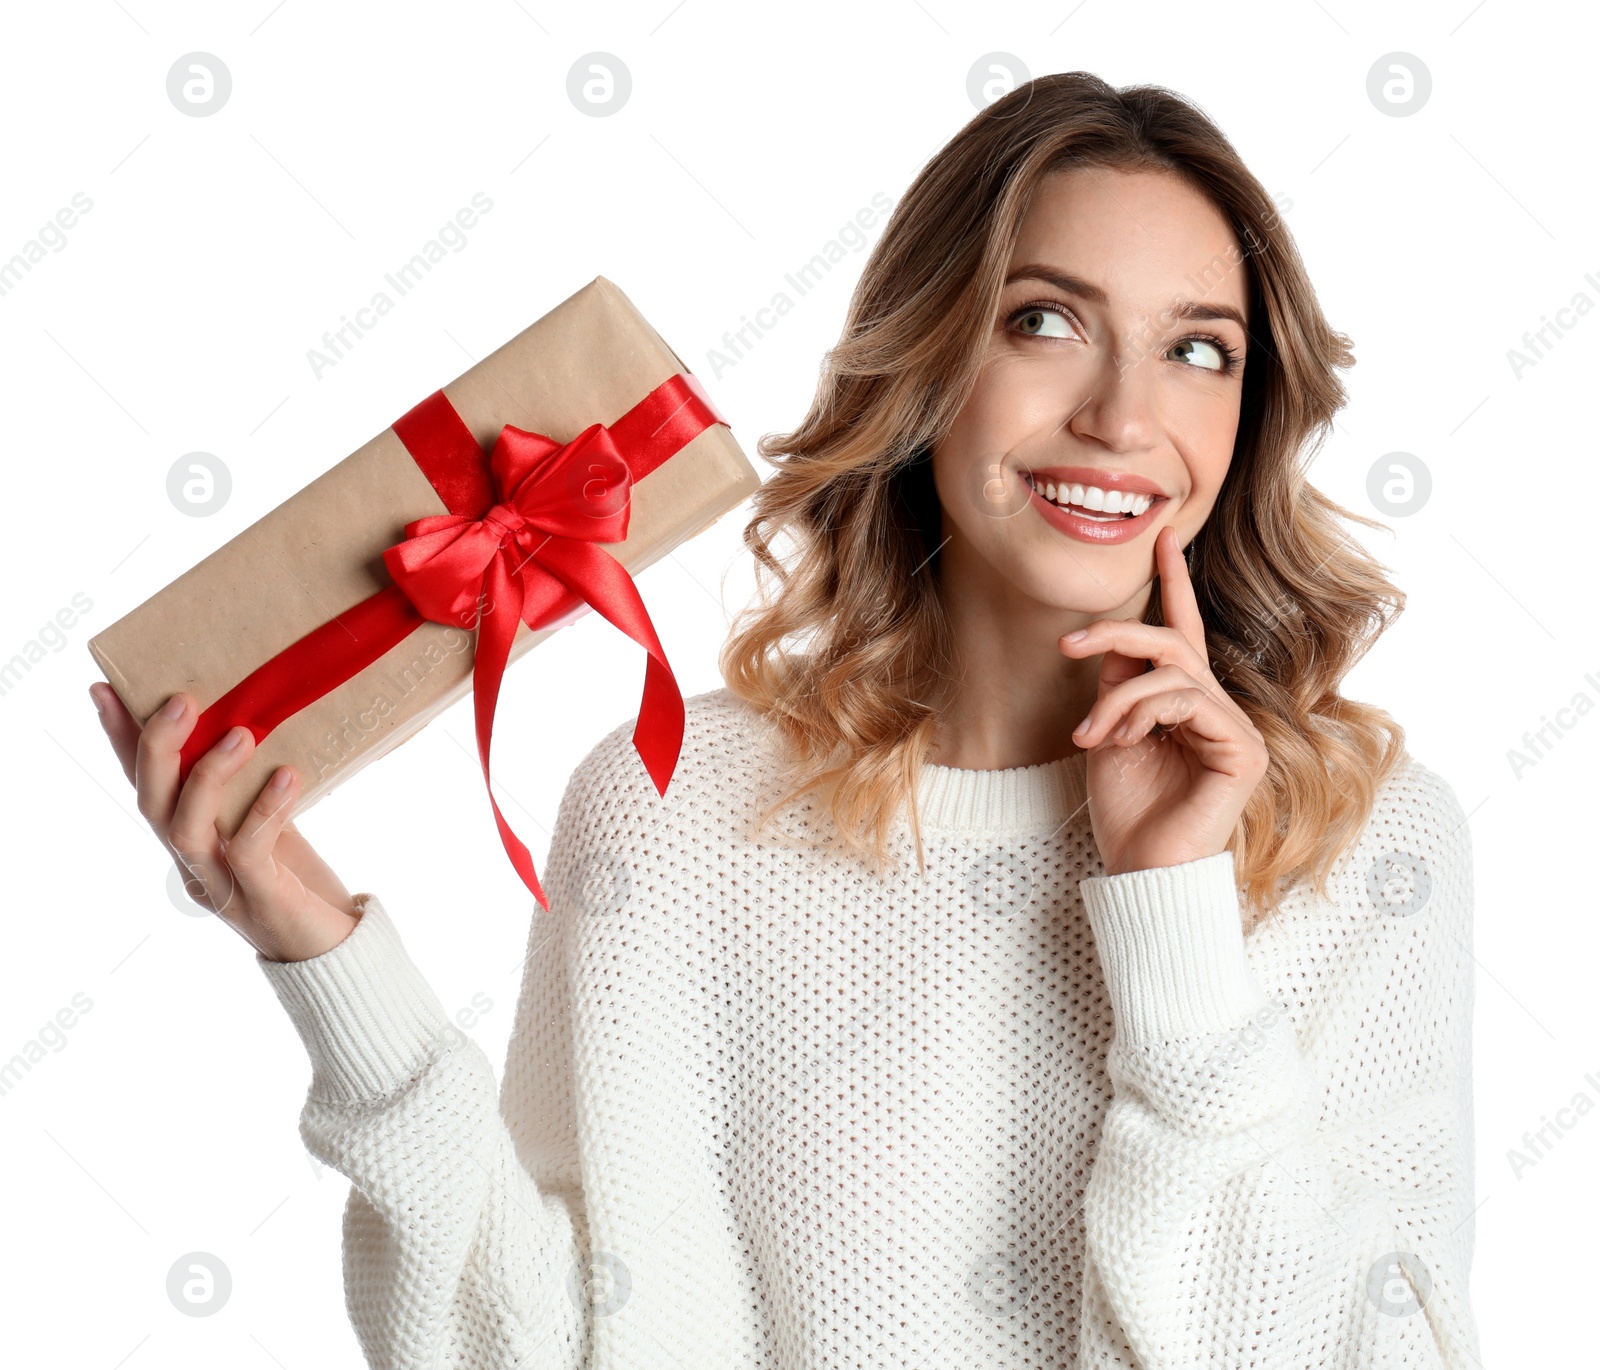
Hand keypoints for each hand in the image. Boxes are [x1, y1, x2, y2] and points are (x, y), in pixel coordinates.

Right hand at [90, 683, 360, 962]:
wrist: (333, 950)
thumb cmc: (299, 880)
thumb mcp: (268, 822)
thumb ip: (249, 787)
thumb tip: (249, 722)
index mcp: (190, 840)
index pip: (146, 785)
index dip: (122, 741)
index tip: (105, 690)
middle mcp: (194, 863)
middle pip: (152, 805)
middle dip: (158, 749)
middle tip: (182, 700)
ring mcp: (222, 884)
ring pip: (186, 829)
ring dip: (207, 777)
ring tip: (242, 733)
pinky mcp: (260, 897)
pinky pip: (250, 850)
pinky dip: (266, 810)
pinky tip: (289, 776)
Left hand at [1059, 526, 1268, 876]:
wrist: (1138, 869)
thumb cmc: (1126, 810)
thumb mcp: (1108, 732)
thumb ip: (1117, 683)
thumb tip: (1112, 638)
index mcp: (1185, 702)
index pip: (1182, 631)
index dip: (1173, 583)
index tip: (1163, 537)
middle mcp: (1216, 708)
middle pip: (1173, 639)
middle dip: (1116, 631)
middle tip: (1067, 644)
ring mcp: (1234, 728)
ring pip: (1173, 669)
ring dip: (1118, 696)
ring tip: (1091, 735)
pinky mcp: (1242, 749)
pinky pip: (1186, 700)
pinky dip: (1141, 712)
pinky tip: (1121, 742)